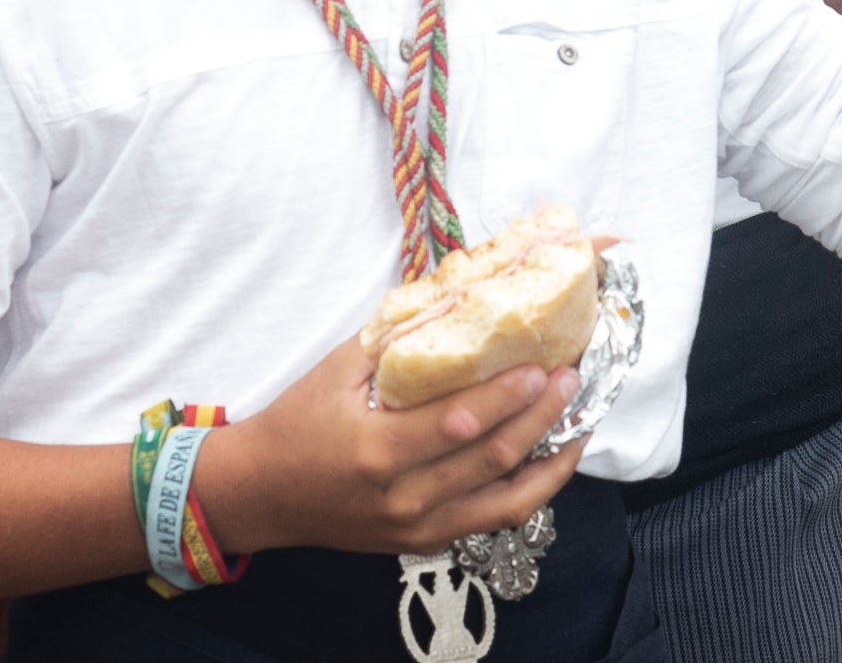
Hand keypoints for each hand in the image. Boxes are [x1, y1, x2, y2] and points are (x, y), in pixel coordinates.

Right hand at [196, 334, 585, 558]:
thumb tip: (456, 297)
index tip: (544, 364)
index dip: (506, 396)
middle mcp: (404, 498)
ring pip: (505, 500)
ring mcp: (418, 528)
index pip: (458, 423)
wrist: (262, 493)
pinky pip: (492, 519)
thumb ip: (395, 339)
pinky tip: (551, 461)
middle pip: (491, 459)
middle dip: (541, 417)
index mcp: (377, 450)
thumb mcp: (336, 369)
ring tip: (579, 420)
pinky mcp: (427, 542)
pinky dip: (529, 491)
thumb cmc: (296, 422)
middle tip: (572, 377)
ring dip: (550, 459)